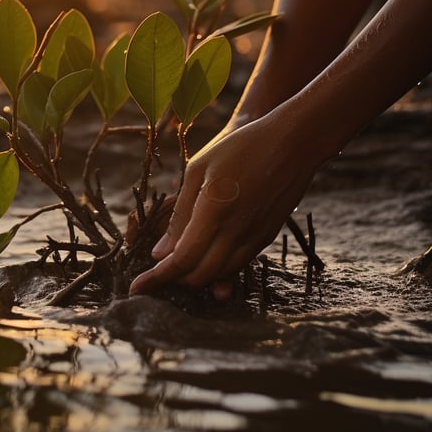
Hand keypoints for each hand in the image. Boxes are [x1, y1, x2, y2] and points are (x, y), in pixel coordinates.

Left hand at [129, 104, 318, 295]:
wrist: (294, 142)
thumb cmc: (241, 147)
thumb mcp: (199, 169)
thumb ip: (180, 213)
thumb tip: (160, 253)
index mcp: (214, 210)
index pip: (182, 260)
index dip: (157, 278)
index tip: (137, 288)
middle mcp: (237, 229)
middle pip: (201, 275)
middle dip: (175, 280)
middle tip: (157, 274)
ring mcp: (256, 235)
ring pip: (221, 274)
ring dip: (198, 277)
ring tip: (179, 268)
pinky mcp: (268, 235)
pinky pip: (239, 264)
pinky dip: (219, 269)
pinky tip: (207, 259)